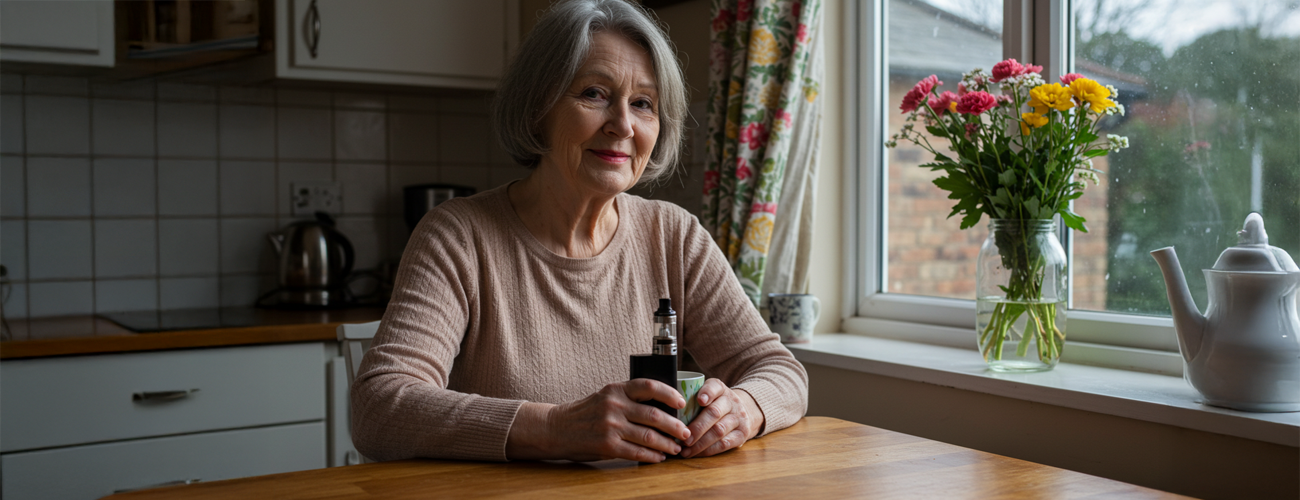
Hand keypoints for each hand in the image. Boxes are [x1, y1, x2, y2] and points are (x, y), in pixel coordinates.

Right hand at [506, 379, 690, 462]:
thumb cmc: (586, 412)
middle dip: (675, 426)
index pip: (648, 386)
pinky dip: (652, 456)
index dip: (669, 394)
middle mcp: (614, 406)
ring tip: (675, 448)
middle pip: (654, 415)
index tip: (682, 403)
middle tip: (686, 432)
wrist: (557, 428)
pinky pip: (637, 452)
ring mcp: (610, 427)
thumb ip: (629, 399)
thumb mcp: (606, 396)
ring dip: (666, 444)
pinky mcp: (607, 446)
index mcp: (616, 389)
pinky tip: (659, 457)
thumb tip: (663, 408)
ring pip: (649, 436)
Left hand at [680, 379, 762, 457]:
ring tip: (685, 450)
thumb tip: (665, 410)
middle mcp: (731, 401)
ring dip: (700, 443)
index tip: (699, 400)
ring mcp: (739, 418)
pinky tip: (696, 453)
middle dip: (697, 427)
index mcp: (720, 388)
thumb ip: (691, 399)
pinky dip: (708, 450)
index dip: (707, 393)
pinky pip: (724, 444)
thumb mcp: (707, 396)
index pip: (714, 386)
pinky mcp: (742, 433)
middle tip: (683, 438)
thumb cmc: (714, 405)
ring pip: (718, 431)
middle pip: (714, 413)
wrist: (742, 412)